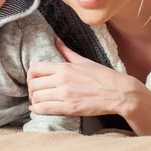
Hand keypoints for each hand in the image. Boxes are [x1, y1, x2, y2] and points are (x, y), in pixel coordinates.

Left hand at [26, 39, 142, 116]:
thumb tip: (56, 41)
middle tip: (35, 92)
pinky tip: (37, 109)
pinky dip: (37, 110)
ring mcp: (65, 95)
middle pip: (33, 84)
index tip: (33, 79)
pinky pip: (44, 109)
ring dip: (34, 100)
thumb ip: (67, 52)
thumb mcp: (84, 61)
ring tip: (38, 101)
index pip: (35, 68)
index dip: (30, 75)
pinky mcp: (69, 108)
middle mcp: (62, 80)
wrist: (120, 93)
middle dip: (31, 89)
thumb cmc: (103, 76)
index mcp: (65, 67)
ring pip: (37, 97)